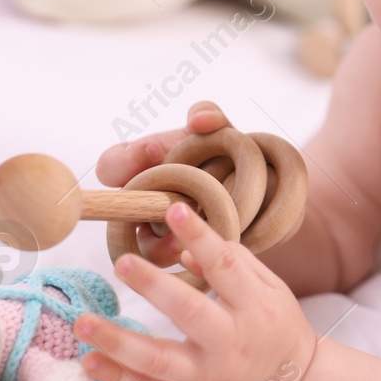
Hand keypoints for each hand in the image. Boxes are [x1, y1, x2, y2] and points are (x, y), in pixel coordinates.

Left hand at [75, 201, 317, 380]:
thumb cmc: (279, 330)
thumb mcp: (272, 291)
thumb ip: (235, 265)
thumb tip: (184, 250)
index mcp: (255, 307)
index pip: (226, 266)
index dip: (200, 236)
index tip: (174, 210)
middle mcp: (231, 341)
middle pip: (189, 311)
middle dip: (153, 285)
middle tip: (122, 262)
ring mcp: (208, 376)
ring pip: (158, 359)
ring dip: (117, 340)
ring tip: (83, 322)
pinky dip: (117, 378)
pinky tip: (90, 361)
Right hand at [95, 101, 232, 269]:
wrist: (268, 192)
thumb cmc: (230, 158)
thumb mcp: (221, 132)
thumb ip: (209, 116)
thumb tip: (199, 120)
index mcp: (147, 168)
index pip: (112, 166)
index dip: (122, 162)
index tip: (152, 152)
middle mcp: (149, 201)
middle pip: (125, 214)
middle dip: (143, 211)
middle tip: (169, 204)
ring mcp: (166, 233)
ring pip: (149, 248)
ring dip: (164, 245)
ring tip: (185, 237)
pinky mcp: (190, 258)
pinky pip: (181, 265)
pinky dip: (191, 258)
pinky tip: (209, 249)